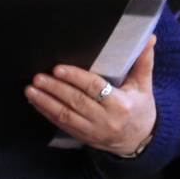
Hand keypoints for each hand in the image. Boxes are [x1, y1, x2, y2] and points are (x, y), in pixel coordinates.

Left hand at [30, 37, 157, 156]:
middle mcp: (105, 119)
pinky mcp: (82, 137)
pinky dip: (46, 112)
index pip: (94, 88)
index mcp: (120, 104)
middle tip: (38, 77)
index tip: (58, 69)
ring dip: (45, 102)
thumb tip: (149, 37)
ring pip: (65, 115)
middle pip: (76, 102)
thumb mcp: (144, 86)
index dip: (75, 78)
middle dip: (55, 89)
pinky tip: (35, 101)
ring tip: (30, 89)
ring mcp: (92, 131)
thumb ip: (143, 62)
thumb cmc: (140, 108)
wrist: (139, 141)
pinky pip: (61, 124)